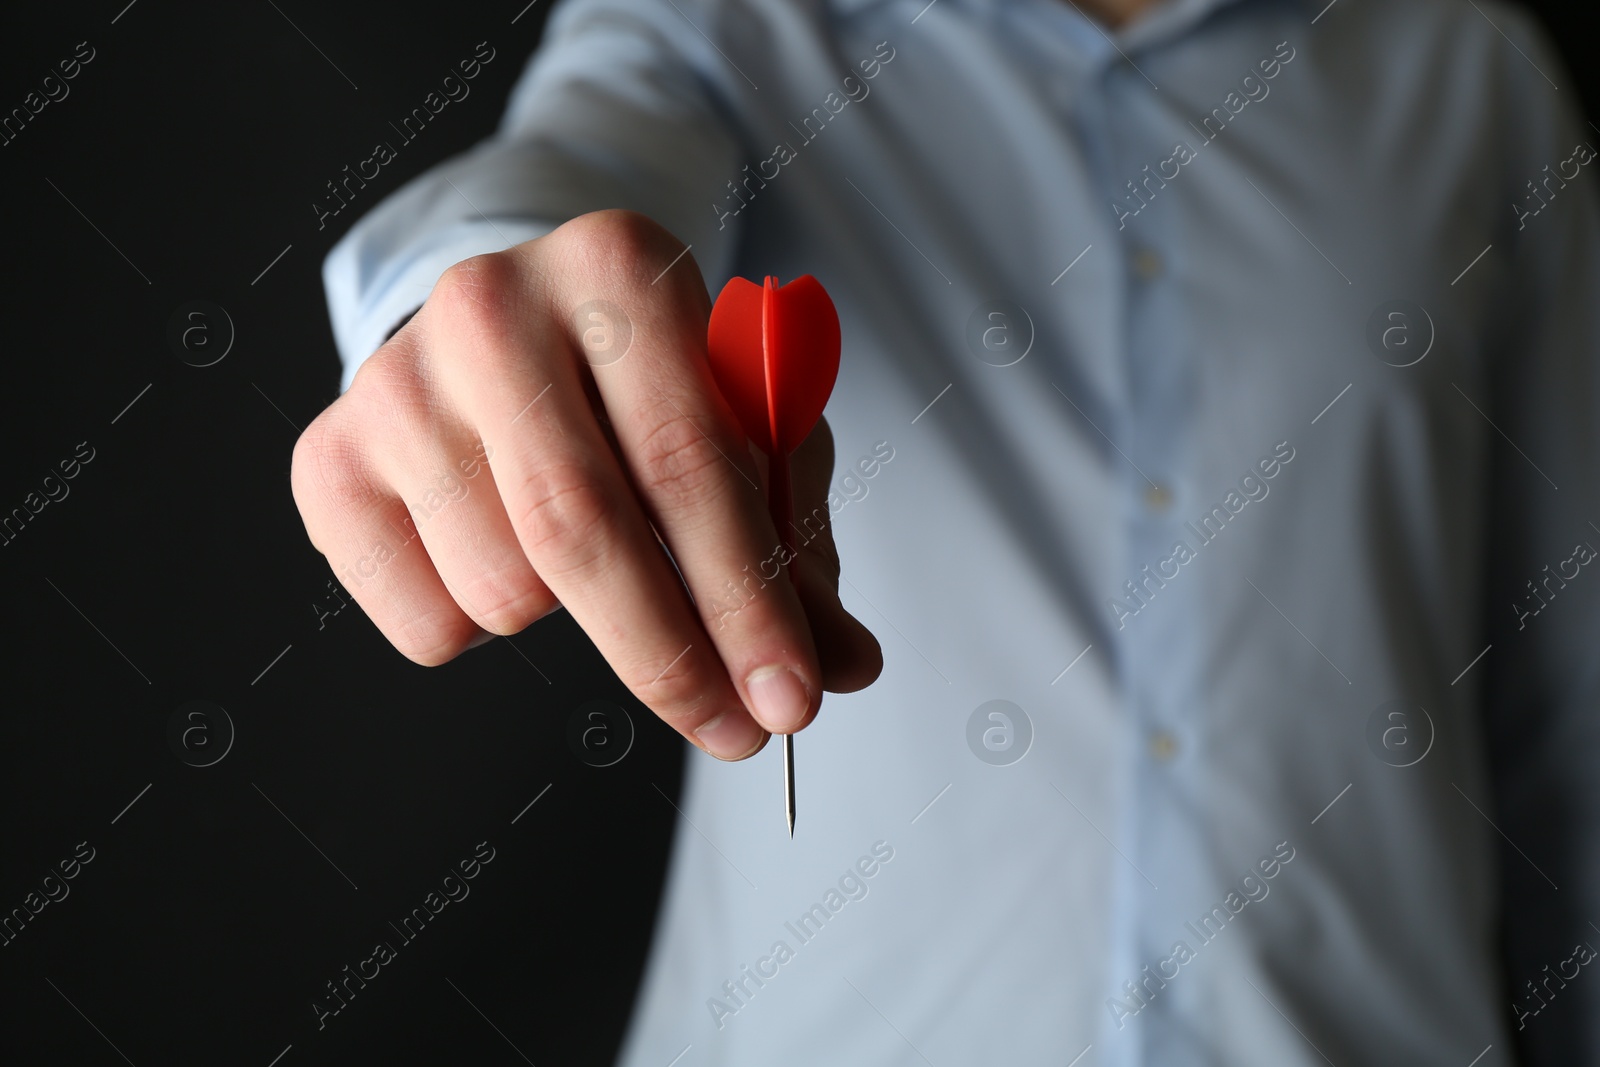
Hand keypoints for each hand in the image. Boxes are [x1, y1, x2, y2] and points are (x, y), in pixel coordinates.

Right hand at [291, 210, 882, 759]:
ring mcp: (392, 379)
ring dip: (572, 623)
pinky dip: (485, 632)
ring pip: (502, 588)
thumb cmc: (644, 385)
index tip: (793, 699)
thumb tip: (842, 664)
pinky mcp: (326, 457)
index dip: (746, 597)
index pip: (686, 458)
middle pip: (579, 528)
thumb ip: (789, 538)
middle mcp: (490, 304)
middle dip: (670, 655)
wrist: (513, 332)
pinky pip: (425, 624)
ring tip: (584, 559)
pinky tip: (498, 554)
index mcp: (616, 265)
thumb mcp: (738, 429)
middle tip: (735, 731)